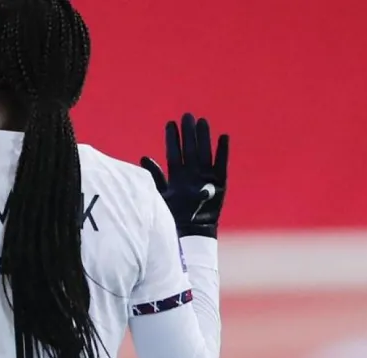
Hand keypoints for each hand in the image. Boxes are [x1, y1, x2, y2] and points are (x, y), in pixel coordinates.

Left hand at [140, 113, 228, 237]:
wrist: (190, 233)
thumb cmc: (173, 217)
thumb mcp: (160, 196)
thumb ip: (155, 177)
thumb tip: (144, 157)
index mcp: (177, 177)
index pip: (174, 154)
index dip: (172, 139)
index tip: (170, 123)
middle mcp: (191, 175)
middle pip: (190, 150)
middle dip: (188, 133)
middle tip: (186, 115)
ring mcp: (205, 179)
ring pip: (205, 153)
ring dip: (204, 138)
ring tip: (202, 121)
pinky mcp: (219, 184)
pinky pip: (221, 165)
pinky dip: (223, 152)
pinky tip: (223, 137)